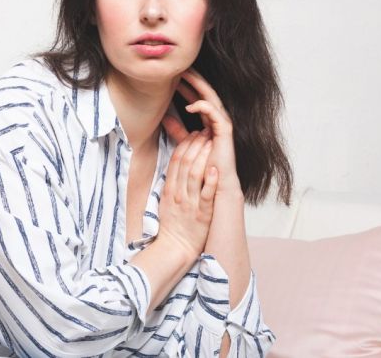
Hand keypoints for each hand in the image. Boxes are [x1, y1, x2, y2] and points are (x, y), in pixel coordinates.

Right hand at [155, 127, 218, 262]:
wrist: (175, 248)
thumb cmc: (172, 226)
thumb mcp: (165, 201)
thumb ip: (170, 184)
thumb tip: (175, 167)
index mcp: (169, 190)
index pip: (176, 161)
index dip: (185, 145)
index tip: (194, 135)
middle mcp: (179, 193)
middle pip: (185, 163)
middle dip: (195, 145)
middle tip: (205, 133)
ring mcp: (190, 203)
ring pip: (194, 174)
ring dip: (203, 156)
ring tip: (211, 143)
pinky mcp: (202, 213)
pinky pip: (206, 195)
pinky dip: (209, 181)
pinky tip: (215, 169)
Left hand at [162, 68, 242, 195]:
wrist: (214, 181)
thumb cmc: (202, 163)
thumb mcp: (185, 142)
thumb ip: (177, 130)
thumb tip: (163, 117)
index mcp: (209, 119)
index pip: (198, 96)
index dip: (187, 85)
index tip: (174, 76)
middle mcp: (217, 118)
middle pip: (206, 92)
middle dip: (194, 79)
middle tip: (180, 67)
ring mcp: (222, 123)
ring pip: (211, 98)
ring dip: (198, 86)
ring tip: (185, 76)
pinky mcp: (225, 130)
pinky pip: (214, 112)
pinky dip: (202, 106)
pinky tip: (189, 105)